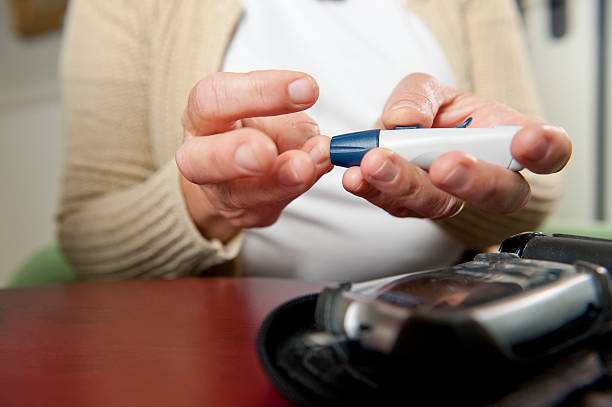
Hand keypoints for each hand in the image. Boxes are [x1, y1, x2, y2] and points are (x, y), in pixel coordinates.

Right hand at [176, 70, 331, 241]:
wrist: (248, 167)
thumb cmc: (261, 128)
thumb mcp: (278, 113)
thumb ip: (294, 126)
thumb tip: (320, 147)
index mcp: (202, 113)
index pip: (215, 97)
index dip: (260, 91)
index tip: (307, 89)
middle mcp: (197, 154)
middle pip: (197, 159)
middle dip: (231, 155)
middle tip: (266, 151)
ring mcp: (217, 192)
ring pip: (236, 194)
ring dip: (276, 180)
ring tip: (304, 167)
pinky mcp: (242, 215)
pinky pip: (266, 207)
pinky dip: (293, 189)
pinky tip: (312, 174)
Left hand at [342, 73, 570, 218]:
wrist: (398, 135)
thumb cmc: (431, 113)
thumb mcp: (425, 89)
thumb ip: (417, 97)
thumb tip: (404, 120)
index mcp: (509, 141)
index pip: (549, 151)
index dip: (546, 151)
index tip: (527, 142)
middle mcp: (488, 177)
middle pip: (500, 194)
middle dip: (473, 181)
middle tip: (445, 165)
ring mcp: (451, 198)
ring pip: (442, 205)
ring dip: (408, 185)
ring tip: (377, 162)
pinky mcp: (414, 208)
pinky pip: (398, 207)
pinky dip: (374, 191)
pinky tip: (357, 176)